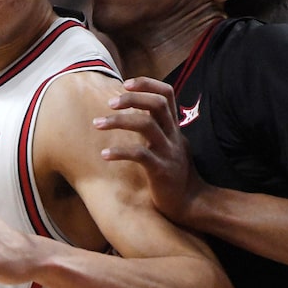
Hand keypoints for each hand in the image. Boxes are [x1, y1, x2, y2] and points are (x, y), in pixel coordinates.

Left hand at [93, 76, 204, 224]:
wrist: (190, 203)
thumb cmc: (174, 173)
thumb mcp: (169, 145)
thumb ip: (158, 127)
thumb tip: (137, 111)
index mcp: (173, 127)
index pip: (167, 93)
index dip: (147, 84)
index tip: (125, 83)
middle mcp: (173, 136)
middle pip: (157, 104)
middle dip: (132, 99)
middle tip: (109, 102)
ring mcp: (168, 152)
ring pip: (147, 126)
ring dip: (119, 121)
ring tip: (97, 124)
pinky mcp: (161, 171)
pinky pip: (140, 155)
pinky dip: (120, 152)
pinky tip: (105, 154)